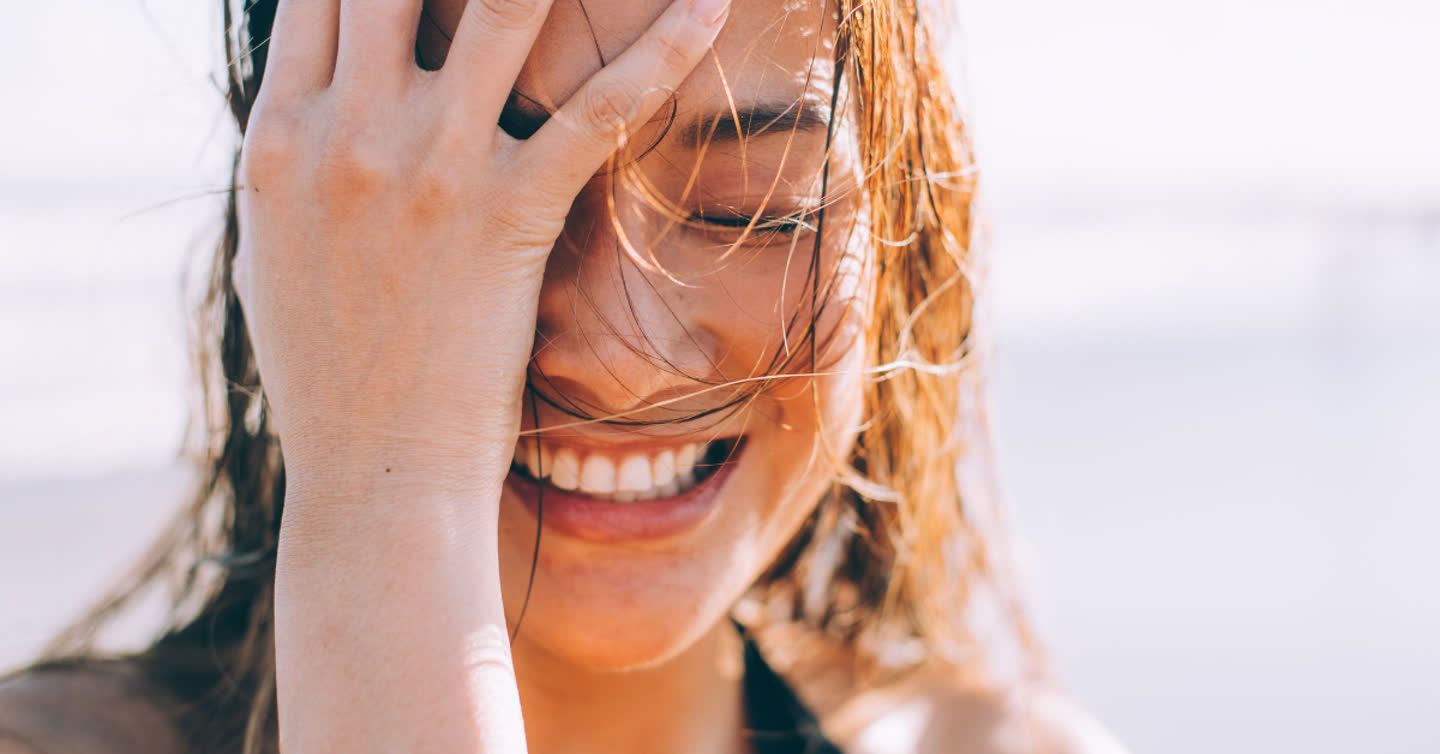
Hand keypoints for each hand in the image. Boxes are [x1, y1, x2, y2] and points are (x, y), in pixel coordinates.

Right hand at [235, 0, 730, 498]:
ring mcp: (430, 169)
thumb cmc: (328, 369)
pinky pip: (597, 107)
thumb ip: (295, 153)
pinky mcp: (508, 213)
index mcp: (280, 138)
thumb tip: (317, 94)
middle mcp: (348, 132)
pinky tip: (708, 5)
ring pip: (497, 6)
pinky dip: (660, 47)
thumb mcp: (275, 247)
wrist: (376, 467)